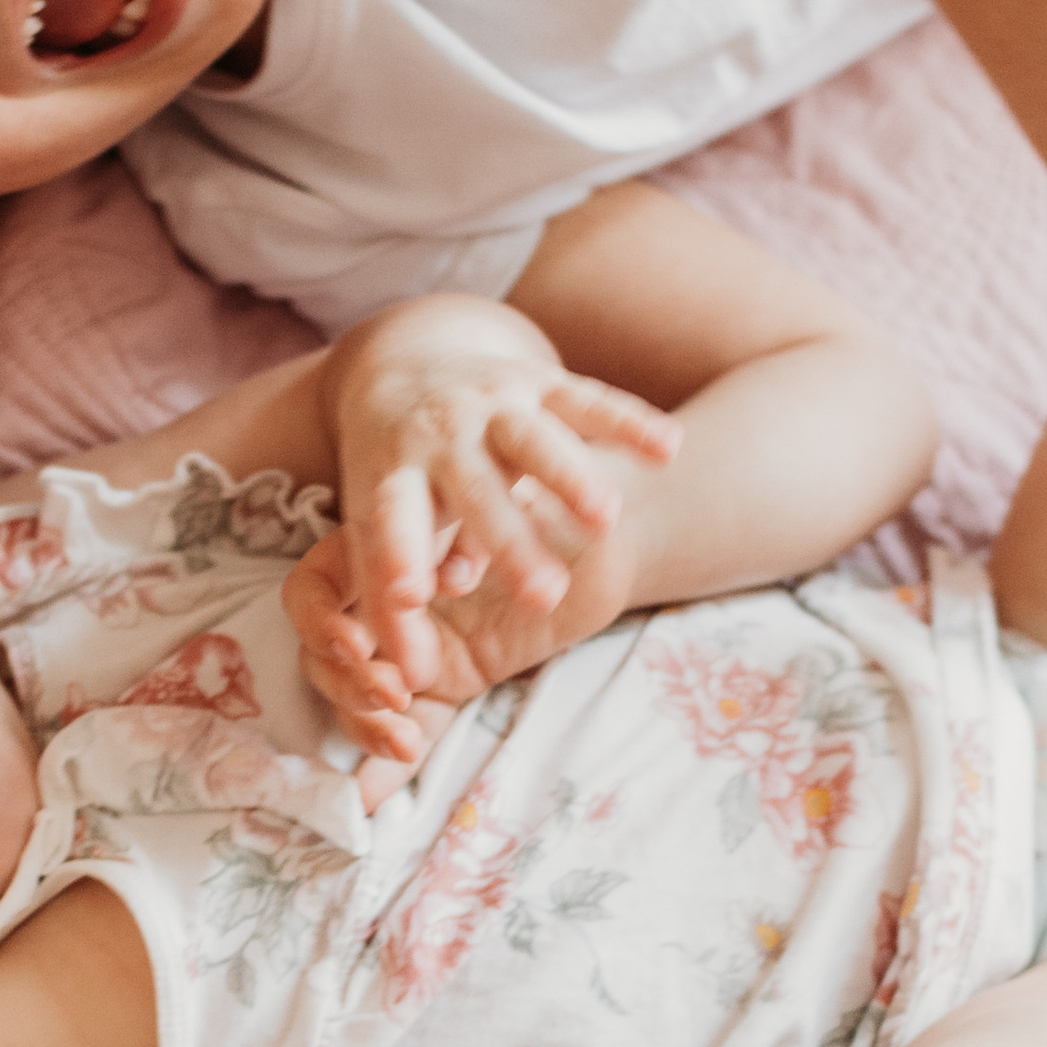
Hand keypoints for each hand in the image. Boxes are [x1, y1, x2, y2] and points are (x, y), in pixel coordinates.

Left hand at [323, 306, 678, 695]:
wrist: (406, 366)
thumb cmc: (396, 481)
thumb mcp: (376, 534)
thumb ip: (392, 606)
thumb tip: (410, 680)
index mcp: (390, 474)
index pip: (392, 521)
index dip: (401, 555)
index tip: (415, 595)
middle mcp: (439, 432)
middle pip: (476, 492)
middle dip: (511, 543)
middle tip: (544, 597)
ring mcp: (491, 403)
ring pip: (535, 439)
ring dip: (572, 476)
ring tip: (607, 518)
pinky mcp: (537, 382)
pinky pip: (588, 400)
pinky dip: (630, 422)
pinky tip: (670, 446)